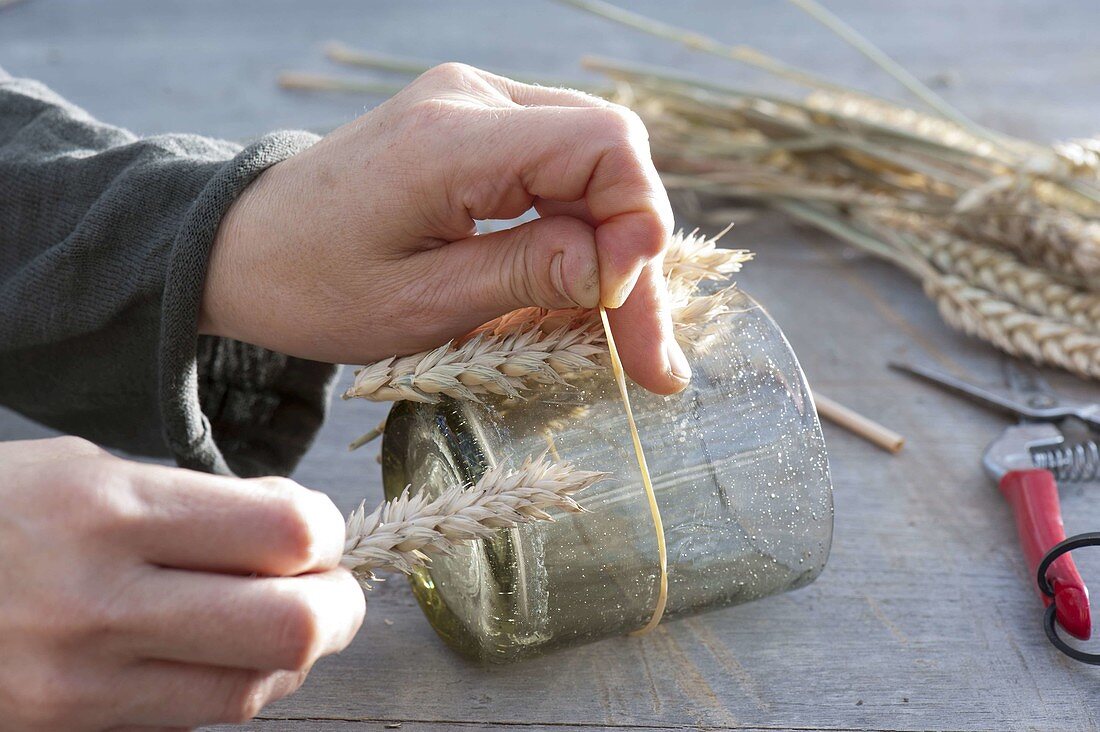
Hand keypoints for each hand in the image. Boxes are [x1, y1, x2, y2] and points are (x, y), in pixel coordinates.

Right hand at [0, 437, 363, 729]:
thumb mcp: (86, 470)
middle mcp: (98, 598)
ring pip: (250, 688)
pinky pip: (193, 717)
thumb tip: (296, 531)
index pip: (283, 533)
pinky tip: (229, 654)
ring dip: (295, 656)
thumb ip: (195, 502)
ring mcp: (78, 677)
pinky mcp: (66, 725)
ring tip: (289, 622)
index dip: (329, 533)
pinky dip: (238, 685)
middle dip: (338, 608)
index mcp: (109, 509)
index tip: (323, 531)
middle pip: (290, 625)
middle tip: (335, 590)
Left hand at [202, 63, 687, 393]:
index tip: (622, 313)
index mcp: (451, 139)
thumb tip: (622, 269)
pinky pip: (560, 162)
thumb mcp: (419, 305)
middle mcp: (472, 98)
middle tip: (647, 355)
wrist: (244, 246)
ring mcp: (476, 101)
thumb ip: (527, 275)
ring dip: (617, 245)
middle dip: (640, 256)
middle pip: (612, 151)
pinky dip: (583, 227)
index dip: (639, 228)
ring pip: (596, 157)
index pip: (603, 148)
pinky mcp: (477, 123)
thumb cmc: (313, 285)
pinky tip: (582, 289)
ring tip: (619, 334)